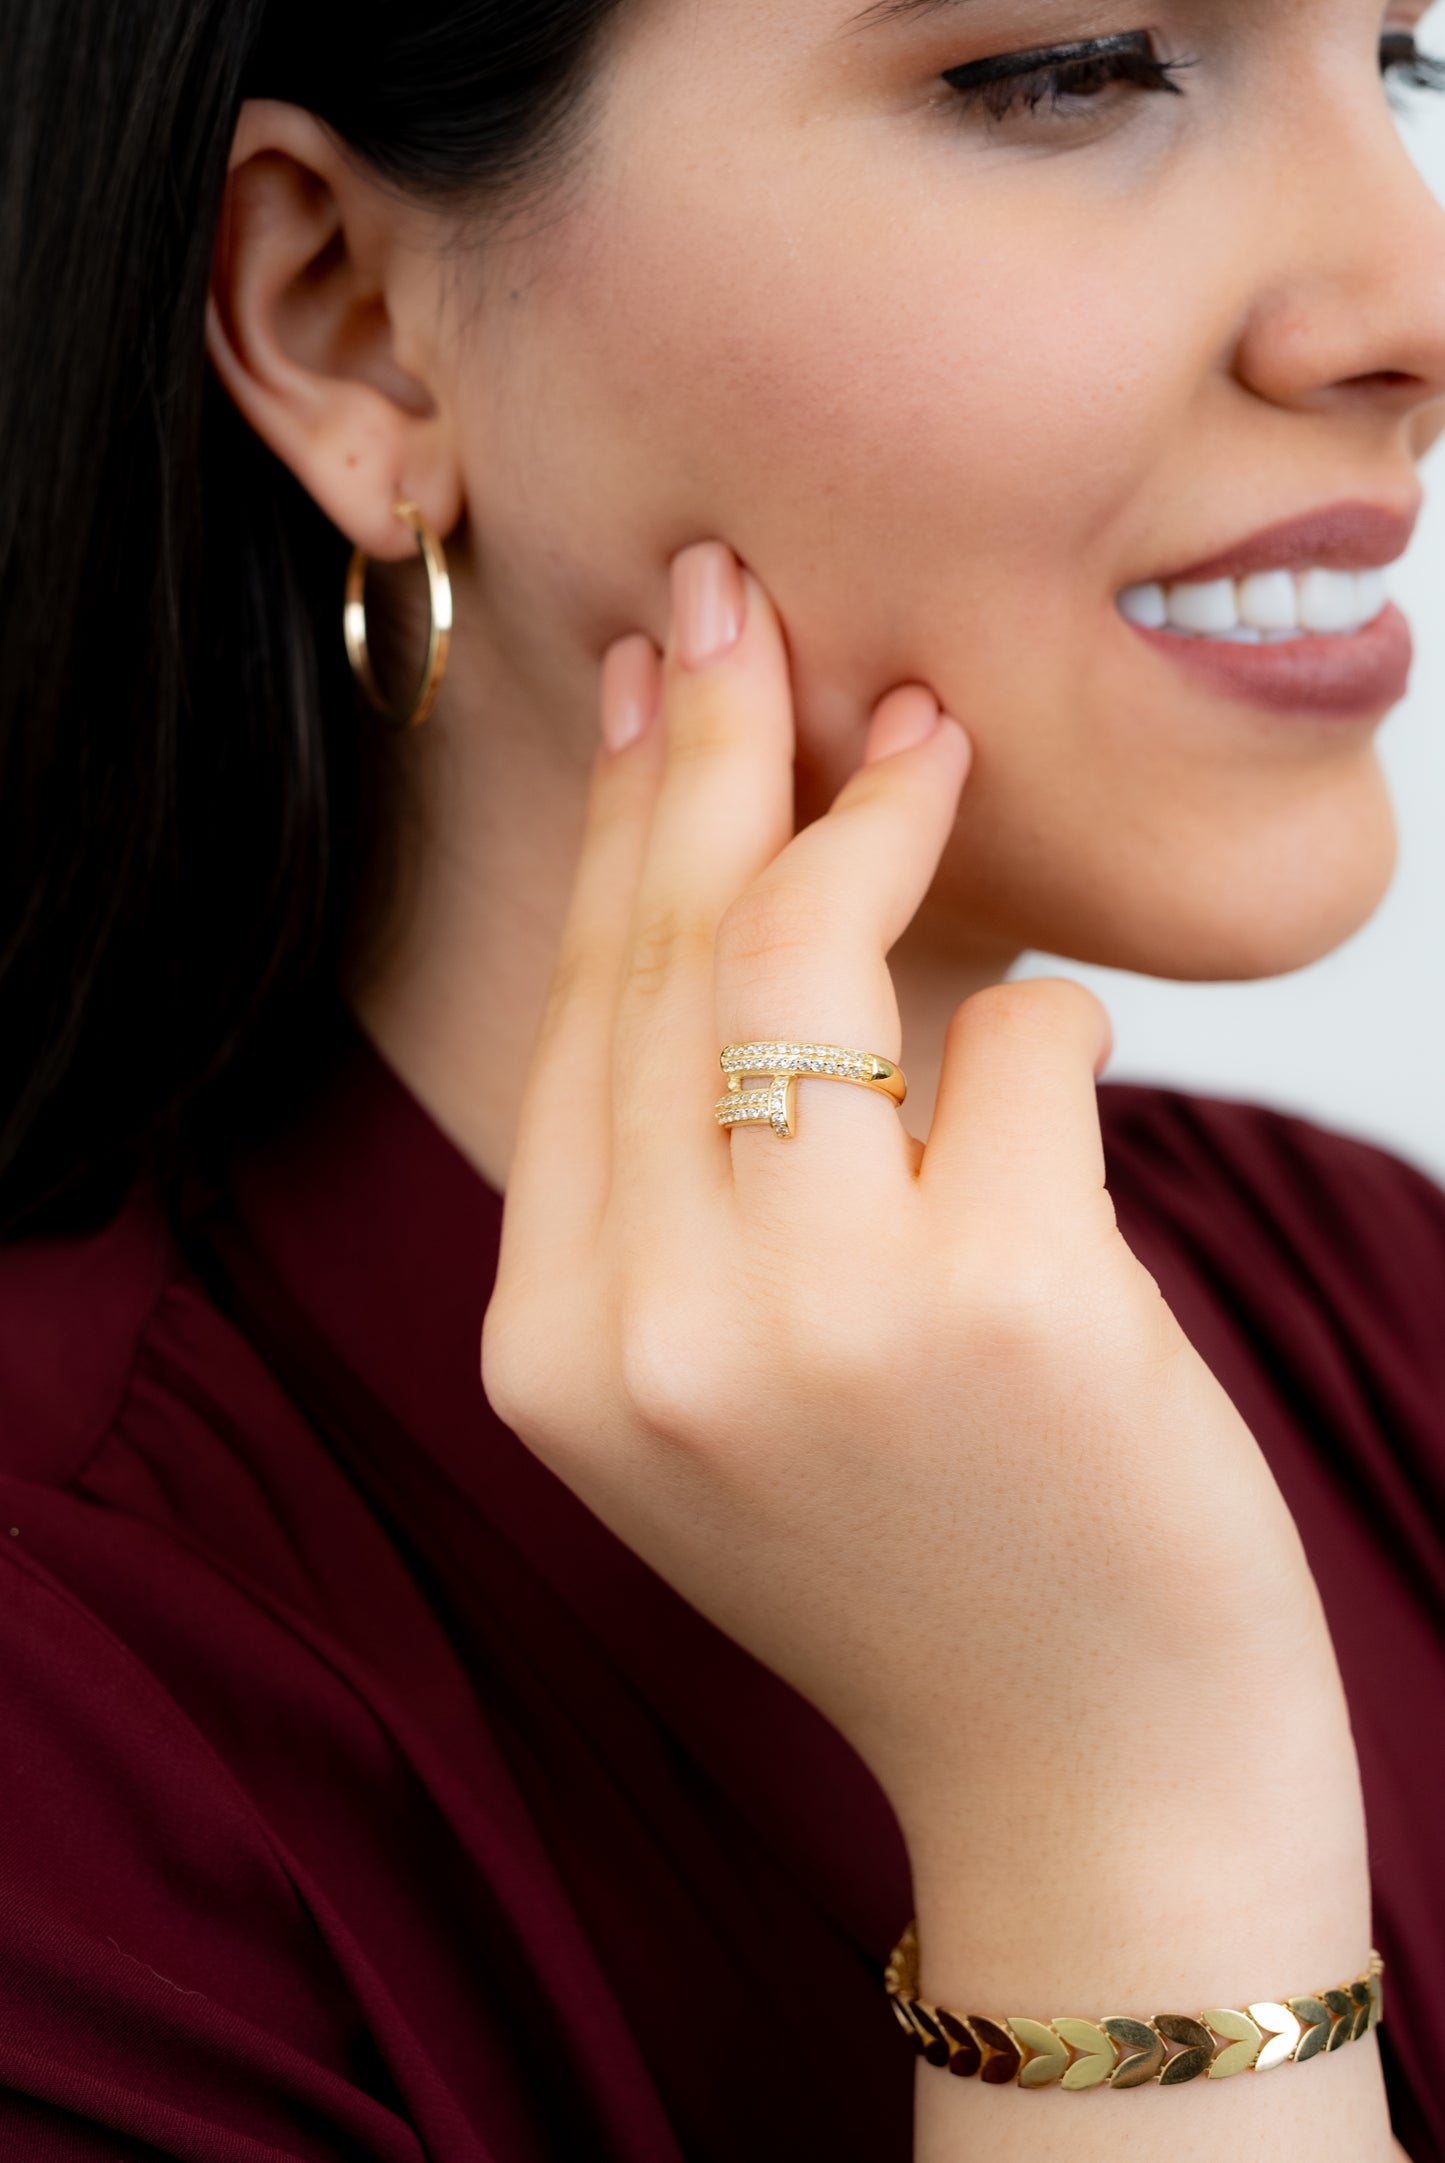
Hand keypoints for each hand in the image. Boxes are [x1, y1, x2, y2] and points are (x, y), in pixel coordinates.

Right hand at [482, 541, 1340, 1842]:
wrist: (1083, 1782)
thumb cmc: (924, 1558)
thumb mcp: (724, 1391)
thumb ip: (683, 1183)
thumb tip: (722, 885)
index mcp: (552, 1350)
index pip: (580, 1022)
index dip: (618, 833)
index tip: (652, 694)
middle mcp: (650, 1334)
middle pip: (667, 956)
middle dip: (707, 745)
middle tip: (738, 602)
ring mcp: (819, 1323)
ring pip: (815, 956)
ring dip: (881, 816)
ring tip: (929, 735)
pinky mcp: (1005, 1304)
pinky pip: (1016, 1044)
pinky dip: (1046, 1021)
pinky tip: (1056, 1046)